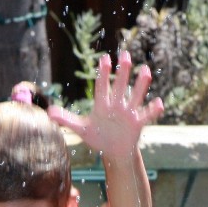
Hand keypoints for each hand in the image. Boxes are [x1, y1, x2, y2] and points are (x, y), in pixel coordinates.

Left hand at [48, 51, 163, 159]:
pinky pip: (147, 115)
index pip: (102, 87)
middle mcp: (117, 105)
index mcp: (103, 105)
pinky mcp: (137, 124)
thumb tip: (48, 112)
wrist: (113, 151)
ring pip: (135, 96)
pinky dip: (153, 110)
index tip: (104, 58)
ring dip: (140, 85)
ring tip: (145, 71)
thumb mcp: (81, 129)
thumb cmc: (98, 137)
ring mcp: (128, 113)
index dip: (103, 74)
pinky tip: (159, 103)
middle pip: (119, 87)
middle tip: (125, 55)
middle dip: (122, 72)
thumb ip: (66, 119)